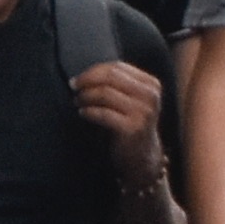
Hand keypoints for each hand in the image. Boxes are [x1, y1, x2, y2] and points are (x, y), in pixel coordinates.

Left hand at [74, 56, 167, 184]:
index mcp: (151, 84)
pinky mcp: (133, 128)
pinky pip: (103, 113)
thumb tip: (86, 74)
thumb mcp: (132, 100)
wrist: (143, 156)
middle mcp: (150, 96)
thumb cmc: (131, 124)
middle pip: (111, 77)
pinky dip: (89, 111)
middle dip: (87, 80)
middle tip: (73, 86)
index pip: (117, 67)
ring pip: (106, 93)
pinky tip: (83, 113)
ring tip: (77, 101)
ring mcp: (143, 112)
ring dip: (86, 96)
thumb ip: (118, 84)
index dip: (94, 71)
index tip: (78, 78)